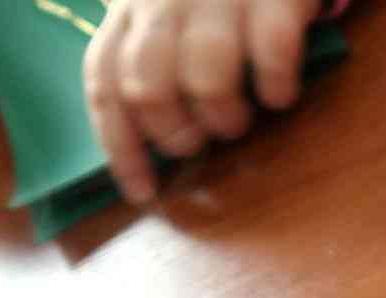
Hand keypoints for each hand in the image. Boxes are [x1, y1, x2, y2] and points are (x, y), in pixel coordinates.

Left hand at [83, 0, 319, 203]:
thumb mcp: (172, 5)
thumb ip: (154, 49)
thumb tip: (148, 137)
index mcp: (133, 4)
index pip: (104, 78)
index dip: (119, 144)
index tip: (141, 191)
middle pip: (146, 85)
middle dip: (174, 132)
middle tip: (202, 142)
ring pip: (203, 77)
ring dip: (222, 116)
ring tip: (241, 121)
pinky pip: (270, 55)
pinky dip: (276, 87)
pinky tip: (281, 94)